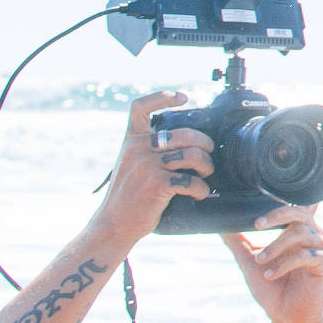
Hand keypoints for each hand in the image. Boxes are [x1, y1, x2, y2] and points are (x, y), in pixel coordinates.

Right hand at [93, 92, 213, 245]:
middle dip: (205, 144)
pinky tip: (199, 193)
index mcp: (130, 141)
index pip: (140, 107)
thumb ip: (149, 149)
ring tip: (206, 174)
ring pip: (192, 155)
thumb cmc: (129, 195)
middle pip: (185, 134)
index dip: (161, 97)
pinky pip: (191, 180)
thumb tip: (187, 141)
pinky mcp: (156, 184)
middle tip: (208, 155)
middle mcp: (137, 149)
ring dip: (206, 165)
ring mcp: (146, 166)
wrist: (114, 224)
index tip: (182, 98)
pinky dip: (201, 188)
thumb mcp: (131, 164)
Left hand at [222, 204, 322, 322]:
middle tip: (257, 225)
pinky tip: (270, 275)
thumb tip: (221, 226)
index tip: (254, 216)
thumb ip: (239, 242)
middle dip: (277, 215)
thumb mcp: (251, 261)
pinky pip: (305, 255)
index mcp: (298, 230)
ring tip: (260, 260)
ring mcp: (321, 248)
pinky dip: (284, 264)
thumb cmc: (272, 287)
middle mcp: (313, 235)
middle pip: (300, 212)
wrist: (287, 316)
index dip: (275, 206)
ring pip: (300, 234)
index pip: (291, 207)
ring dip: (276, 246)